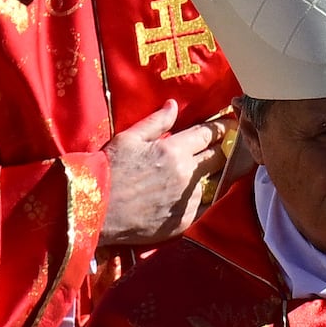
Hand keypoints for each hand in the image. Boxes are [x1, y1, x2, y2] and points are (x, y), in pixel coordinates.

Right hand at [93, 104, 219, 247]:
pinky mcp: (184, 221)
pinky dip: (211, 195)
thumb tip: (174, 105)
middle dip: (225, 148)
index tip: (230, 125)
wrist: (96, 210)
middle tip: (230, 144)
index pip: (208, 134)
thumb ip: (156, 122)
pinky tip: (210, 189)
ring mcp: (187, 200)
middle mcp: (186, 175)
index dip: (222, 128)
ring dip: (221, 172)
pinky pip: (208, 205)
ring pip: (218, 182)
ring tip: (224, 166)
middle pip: (219, 158)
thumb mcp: (129, 138)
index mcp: (174, 150)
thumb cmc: (108, 170)